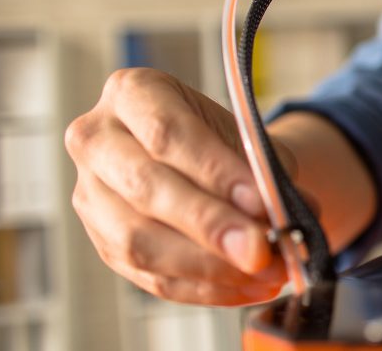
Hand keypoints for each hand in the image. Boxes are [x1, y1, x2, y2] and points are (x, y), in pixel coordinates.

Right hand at [65, 68, 288, 305]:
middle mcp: (98, 140)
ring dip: (208, 266)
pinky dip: (204, 288)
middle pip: (146, 188)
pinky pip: (149, 277)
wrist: (202, 157)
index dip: (214, 171)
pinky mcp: (102, 244)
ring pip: (138, 241)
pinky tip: (246, 288)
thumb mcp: (248, 137)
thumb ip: (266, 169)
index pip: (168, 132)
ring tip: (263, 272)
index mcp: (133, 92)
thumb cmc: (221, 140)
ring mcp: (91, 196)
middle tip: (260, 250)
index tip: (260, 201)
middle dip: (210, 225)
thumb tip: (290, 212)